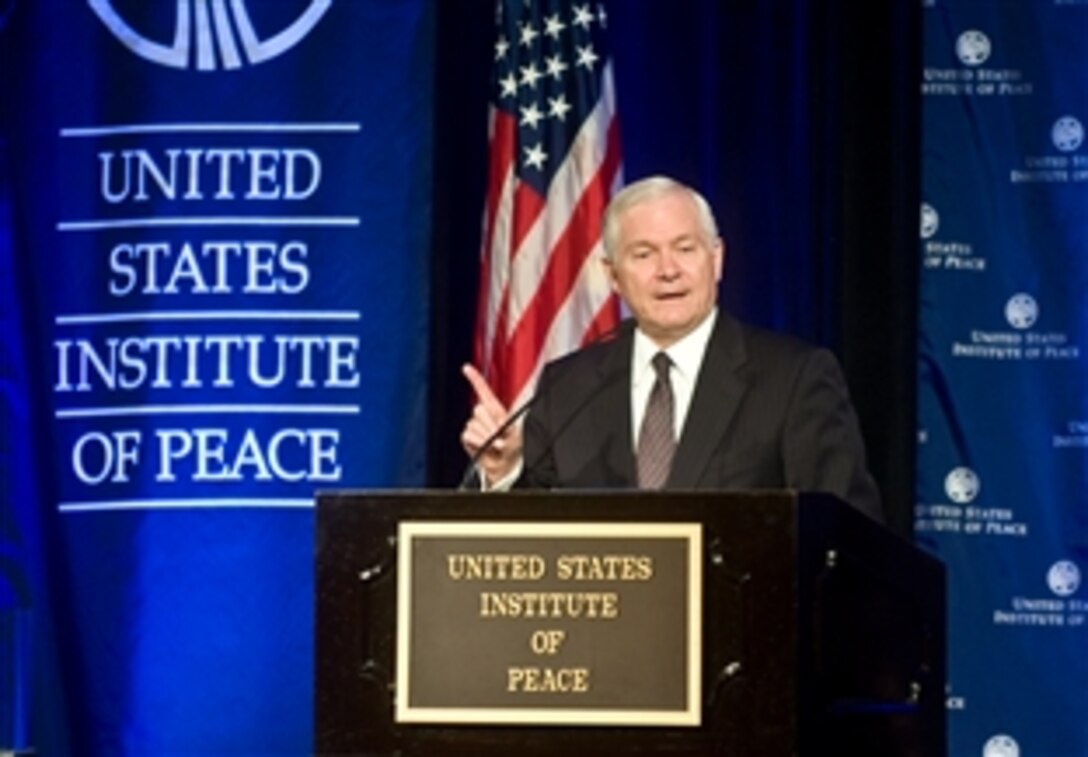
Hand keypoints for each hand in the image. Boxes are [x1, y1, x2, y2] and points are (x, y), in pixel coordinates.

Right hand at [460, 364, 522, 485]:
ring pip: (475, 424)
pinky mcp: (467, 436)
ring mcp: (474, 425)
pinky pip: (469, 435)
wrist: (506, 464)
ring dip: (487, 436)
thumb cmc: (513, 446)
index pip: (483, 390)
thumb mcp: (513, 431)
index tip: (466, 367)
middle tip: (500, 436)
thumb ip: (503, 424)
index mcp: (495, 408)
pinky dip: (479, 442)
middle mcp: (482, 414)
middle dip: (491, 424)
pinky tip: (485, 447)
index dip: (475, 378)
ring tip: (496, 444)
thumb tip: (493, 426)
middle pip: (479, 409)